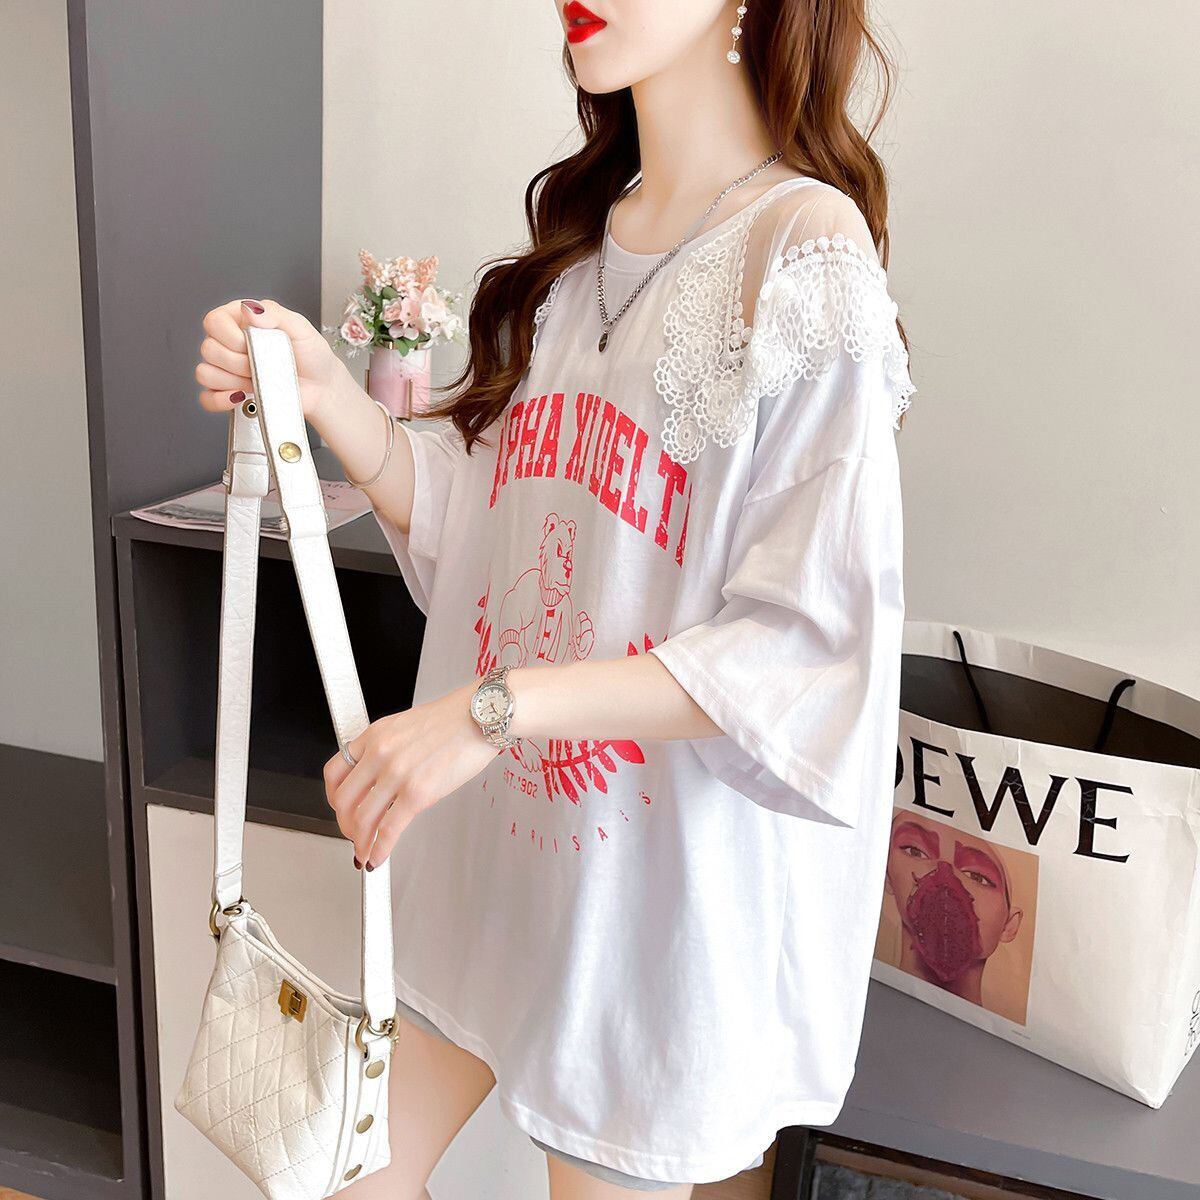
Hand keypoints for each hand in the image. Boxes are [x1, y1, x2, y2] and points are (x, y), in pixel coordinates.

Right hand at [195, 297, 348, 422]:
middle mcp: (228, 343)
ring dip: (234, 381)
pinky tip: (241, 397)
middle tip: (264, 365)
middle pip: (209, 350)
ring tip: (259, 380)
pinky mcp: (228, 394)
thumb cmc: (311, 355)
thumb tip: (250, 310)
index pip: (212, 321)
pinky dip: (221, 400)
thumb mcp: (300, 327)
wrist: (321, 387)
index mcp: (239, 320)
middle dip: (239, 362)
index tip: (253, 344)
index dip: (230, 336)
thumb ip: (274, 313)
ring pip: (206, 373)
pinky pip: (207, 398)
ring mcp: (226, 370)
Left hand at [322, 682, 497, 869]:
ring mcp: (397, 774)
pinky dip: (378, 849)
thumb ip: (387, 749)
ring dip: (360, 842)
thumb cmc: (454, 720)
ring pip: (361, 819)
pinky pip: (388, 830)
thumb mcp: (406, 726)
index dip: (333, 797)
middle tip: (353, 835)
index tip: (340, 808)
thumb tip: (380, 777)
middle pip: (343, 800)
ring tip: (365, 851)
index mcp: (375, 734)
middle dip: (345, 825)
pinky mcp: (418, 793)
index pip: (334, 771)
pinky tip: (379, 857)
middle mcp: (380, 753)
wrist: (481, 716)